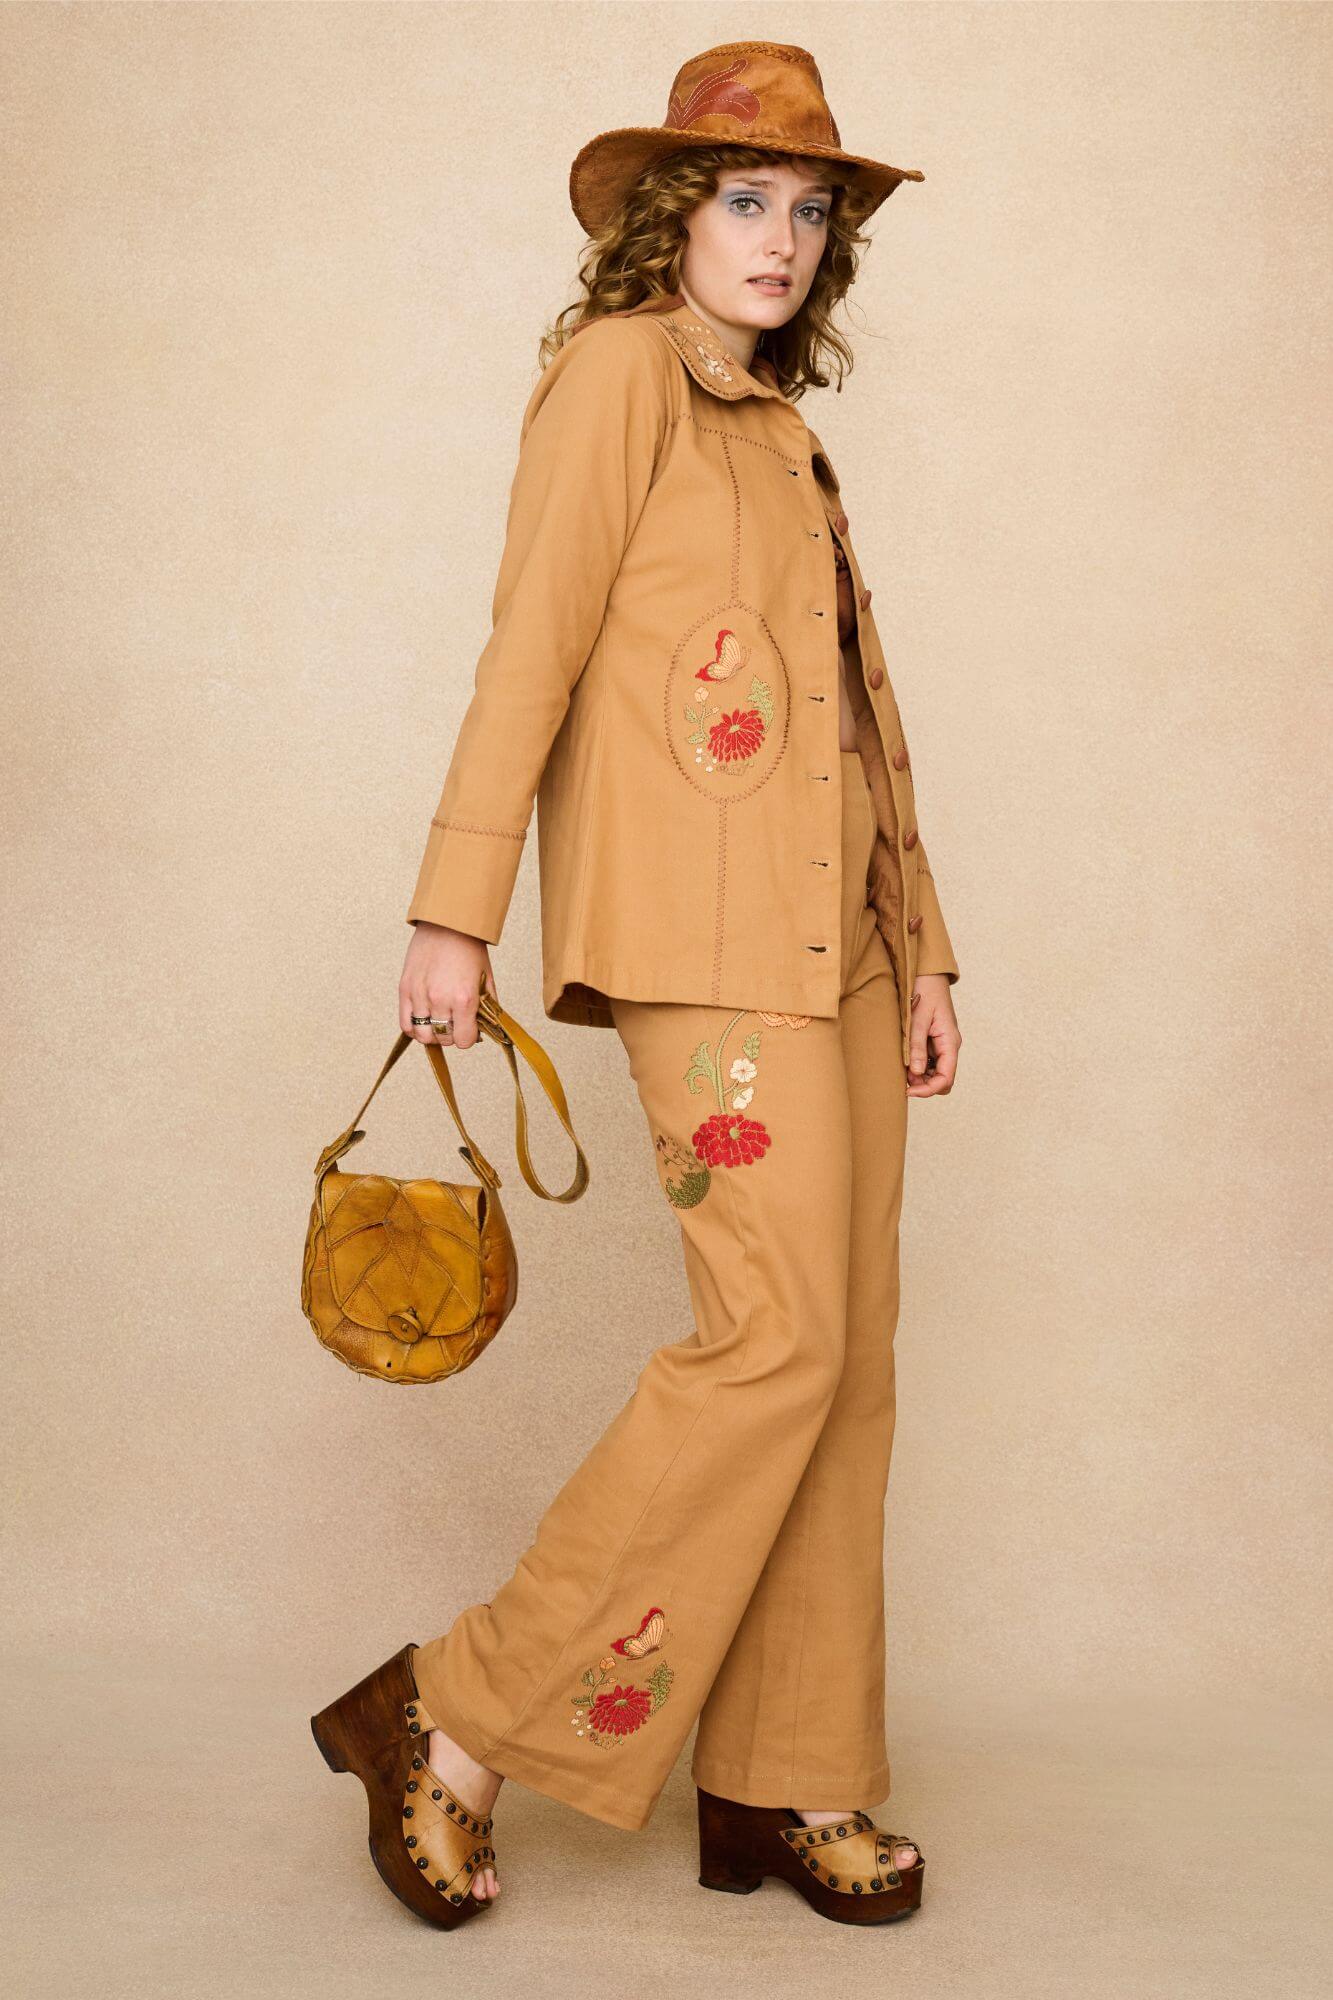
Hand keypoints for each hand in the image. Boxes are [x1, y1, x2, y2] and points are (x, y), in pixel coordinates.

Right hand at [399, 921, 498, 1051]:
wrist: (447, 923)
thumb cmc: (469, 948)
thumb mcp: (486, 978)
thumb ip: (487, 1006)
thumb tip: (484, 1028)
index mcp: (464, 998)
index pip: (463, 1041)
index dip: (468, 1038)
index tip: (469, 1030)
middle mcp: (440, 1000)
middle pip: (444, 1039)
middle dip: (452, 1035)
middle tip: (455, 1023)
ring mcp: (420, 995)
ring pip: (423, 1035)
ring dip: (432, 1034)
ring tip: (438, 1022)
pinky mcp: (405, 989)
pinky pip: (405, 1023)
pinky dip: (414, 1028)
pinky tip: (423, 1020)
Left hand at [906, 974, 960, 1096]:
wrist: (927, 973)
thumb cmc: (925, 990)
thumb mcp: (918, 1019)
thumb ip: (917, 1046)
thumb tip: (917, 1073)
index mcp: (950, 1042)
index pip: (946, 1078)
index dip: (928, 1090)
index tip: (908, 1090)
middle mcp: (949, 1046)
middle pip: (942, 1080)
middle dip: (924, 1085)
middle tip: (902, 1079)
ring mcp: (941, 1045)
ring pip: (934, 1073)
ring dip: (919, 1077)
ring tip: (901, 1068)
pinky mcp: (933, 1041)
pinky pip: (928, 1062)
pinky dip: (917, 1066)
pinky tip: (904, 1060)